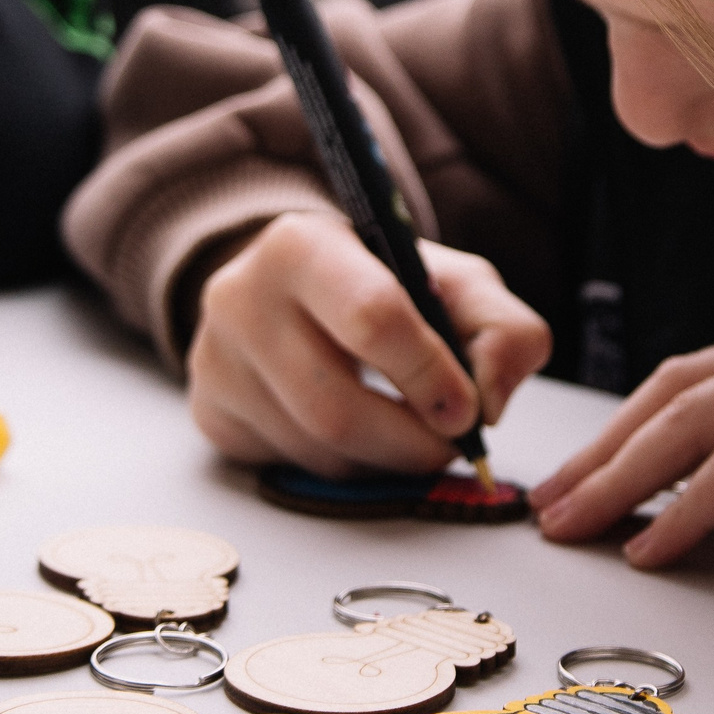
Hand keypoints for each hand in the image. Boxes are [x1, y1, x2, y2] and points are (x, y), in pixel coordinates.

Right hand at [188, 212, 551, 475]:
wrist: (293, 290)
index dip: (430, 376)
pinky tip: (360, 436)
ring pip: (315, 449)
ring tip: (410, 436)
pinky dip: (344, 468)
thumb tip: (491, 399)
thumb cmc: (382, 285)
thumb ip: (502, 329)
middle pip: (337, 407)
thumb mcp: (454, 283)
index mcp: (302, 245)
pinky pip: (290, 467)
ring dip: (382, 462)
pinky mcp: (210, 412)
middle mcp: (239, 297)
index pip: (373, 317)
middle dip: (410, 442)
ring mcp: (214, 360)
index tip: (468, 410)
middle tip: (449, 446)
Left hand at [530, 311, 713, 567]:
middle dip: (606, 450)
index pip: (696, 383)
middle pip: (679, 390)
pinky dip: (689, 507)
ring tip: (577, 526)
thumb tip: (697, 496)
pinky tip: (654, 548)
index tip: (577, 484)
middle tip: (552, 506)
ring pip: (696, 419)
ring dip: (625, 478)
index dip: (627, 433)